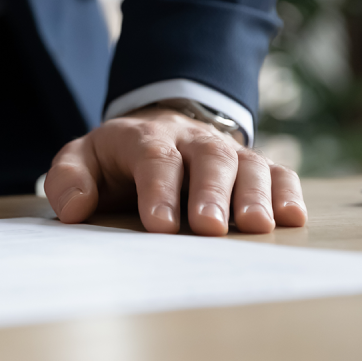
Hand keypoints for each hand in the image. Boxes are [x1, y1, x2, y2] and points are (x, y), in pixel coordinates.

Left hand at [44, 107, 306, 235]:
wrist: (154, 132)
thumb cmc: (114, 159)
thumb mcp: (81, 160)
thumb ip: (69, 179)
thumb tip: (75, 209)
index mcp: (142, 137)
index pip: (153, 157)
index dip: (159, 189)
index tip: (161, 226)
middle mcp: (188, 139)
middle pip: (206, 158)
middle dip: (209, 192)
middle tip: (209, 228)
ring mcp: (223, 150)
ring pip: (245, 163)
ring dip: (252, 194)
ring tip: (256, 226)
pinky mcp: (250, 164)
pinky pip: (276, 171)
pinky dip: (287, 191)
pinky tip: (292, 218)